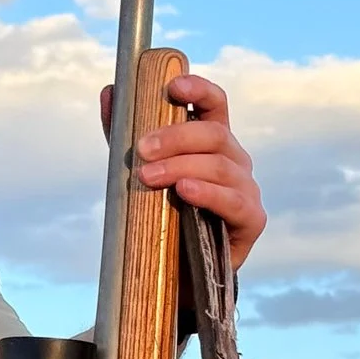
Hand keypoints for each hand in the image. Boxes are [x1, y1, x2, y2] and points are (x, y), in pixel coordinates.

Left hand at [97, 70, 267, 268]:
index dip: (199, 89)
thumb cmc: (162, 213)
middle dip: (175, 138)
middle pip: (214, 134)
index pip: (215, 104)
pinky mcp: (251, 220)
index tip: (173, 86)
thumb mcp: (141, 169)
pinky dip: (208, 194)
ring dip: (182, 167)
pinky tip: (185, 191)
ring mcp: (246, 188)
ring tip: (148, 176)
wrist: (177, 272)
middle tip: (141, 150)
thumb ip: (124, 134)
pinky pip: (233, 201)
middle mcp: (235, 160)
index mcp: (212, 141)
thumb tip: (108, 93)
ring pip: (221, 166)